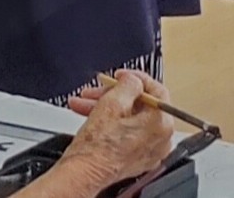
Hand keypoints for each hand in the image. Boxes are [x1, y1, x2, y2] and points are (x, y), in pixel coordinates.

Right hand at [61, 71, 174, 188]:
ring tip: (84, 104)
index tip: (120, 75)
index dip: (135, 78)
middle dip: (114, 94)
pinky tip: (93, 116)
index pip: (156, 90)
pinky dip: (113, 122)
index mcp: (161, 123)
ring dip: (108, 107)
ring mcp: (152, 150)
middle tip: (96, 90)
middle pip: (141, 105)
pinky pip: (131, 133)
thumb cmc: (99, 143)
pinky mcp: (140, 157)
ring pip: (132, 118)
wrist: (87, 170)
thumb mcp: (112, 103)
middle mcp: (162, 138)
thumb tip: (133, 80)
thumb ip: (128, 85)